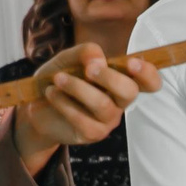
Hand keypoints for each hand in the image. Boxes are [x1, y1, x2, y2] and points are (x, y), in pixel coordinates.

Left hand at [13, 43, 154, 164]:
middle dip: (109, 77)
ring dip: (78, 88)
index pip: (149, 82)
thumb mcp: (68, 58)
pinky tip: (52, 93)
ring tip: (57, 79)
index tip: (132, 63)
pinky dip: (64, 102)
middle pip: (130, 92)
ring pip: (103, 104)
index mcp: (120, 80)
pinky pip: (83, 119)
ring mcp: (108, 119)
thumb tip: (98, 60)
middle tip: (88, 70)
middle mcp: (119, 101)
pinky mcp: (92, 133)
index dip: (147, 73)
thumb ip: (85, 53)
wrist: (36, 105)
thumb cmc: (59, 78)